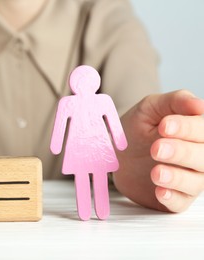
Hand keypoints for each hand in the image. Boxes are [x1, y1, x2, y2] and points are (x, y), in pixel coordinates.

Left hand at [113, 90, 203, 211]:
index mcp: (197, 131)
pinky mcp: (174, 197)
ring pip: (196, 182)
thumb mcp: (150, 108)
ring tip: (156, 172)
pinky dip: (172, 198)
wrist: (116, 152)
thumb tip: (199, 105)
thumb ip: (174, 102)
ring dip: (177, 178)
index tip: (164, 126)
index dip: (187, 128)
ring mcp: (188, 178)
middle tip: (156, 148)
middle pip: (203, 157)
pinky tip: (160, 192)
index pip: (203, 130)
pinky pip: (180, 203)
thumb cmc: (138, 128)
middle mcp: (198, 156)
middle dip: (181, 152)